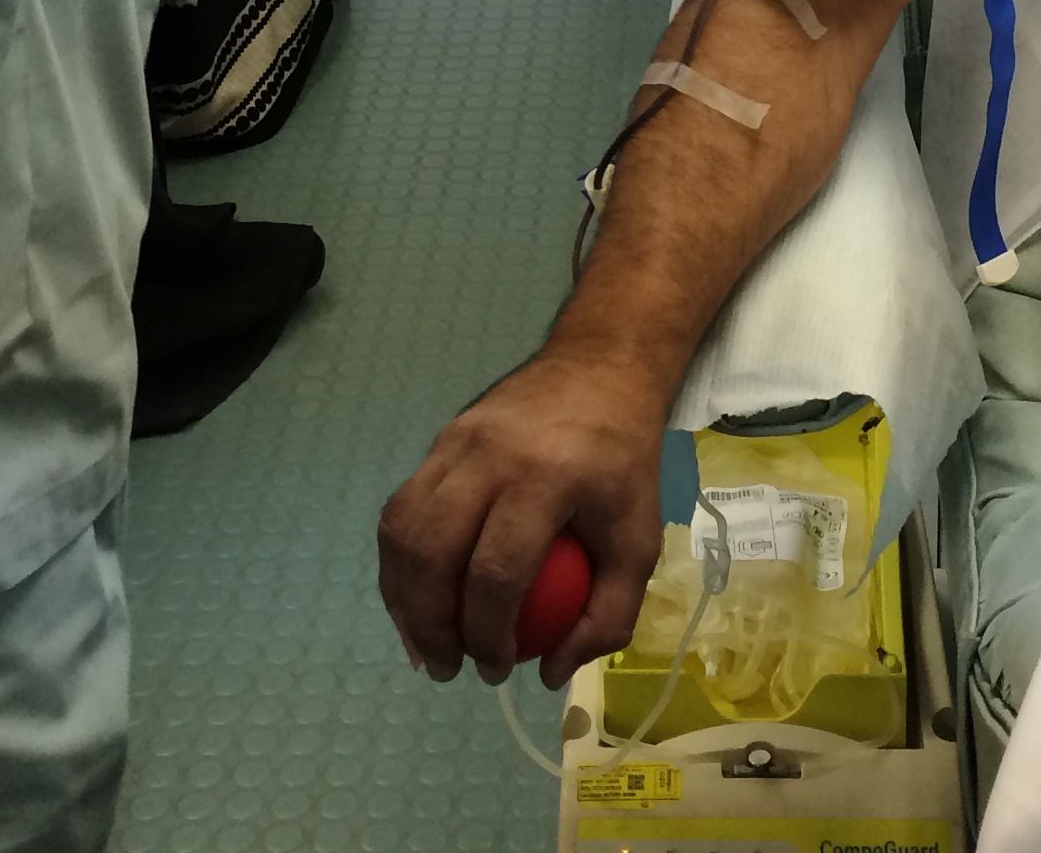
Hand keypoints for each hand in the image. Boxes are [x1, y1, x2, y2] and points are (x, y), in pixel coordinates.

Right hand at [377, 346, 667, 690]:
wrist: (600, 368)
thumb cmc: (625, 459)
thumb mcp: (639, 539)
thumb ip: (607, 615)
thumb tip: (549, 673)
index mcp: (546, 477)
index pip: (497, 571)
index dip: (488, 634)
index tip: (498, 671)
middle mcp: (489, 456)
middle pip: (433, 552)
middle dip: (432, 625)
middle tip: (450, 668)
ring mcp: (456, 442)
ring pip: (403, 529)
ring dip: (403, 597)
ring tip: (425, 644)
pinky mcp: (440, 439)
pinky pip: (403, 508)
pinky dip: (401, 561)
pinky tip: (417, 597)